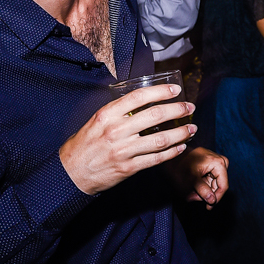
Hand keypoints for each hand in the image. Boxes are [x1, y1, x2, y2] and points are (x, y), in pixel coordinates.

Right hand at [60, 84, 194, 195]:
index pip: (139, 97)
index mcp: (107, 115)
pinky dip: (172, 152)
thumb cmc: (84, 144)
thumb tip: (144, 102)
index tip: (175, 90)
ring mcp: (123, 150)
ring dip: (181, 133)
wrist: (71, 173)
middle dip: (178, 110)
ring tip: (192, 128)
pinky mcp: (129, 168)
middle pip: (155, 115)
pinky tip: (181, 146)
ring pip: (161, 139)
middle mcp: (116, 131)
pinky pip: (156, 159)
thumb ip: (118, 112)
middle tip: (189, 107)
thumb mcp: (96, 121)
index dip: (161, 91)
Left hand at [168, 147, 228, 208]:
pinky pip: (210, 177)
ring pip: (214, 182)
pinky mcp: (209, 161)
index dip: (216, 198)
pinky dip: (202, 183)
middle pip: (219, 184)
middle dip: (207, 193)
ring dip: (203, 189)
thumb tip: (212, 200)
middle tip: (194, 197)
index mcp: (217, 163)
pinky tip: (192, 185)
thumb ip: (202, 192)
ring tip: (190, 191)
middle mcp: (219, 160)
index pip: (223, 185)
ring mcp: (214, 159)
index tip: (208, 207)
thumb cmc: (177, 166)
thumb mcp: (189, 182)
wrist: (168, 154)